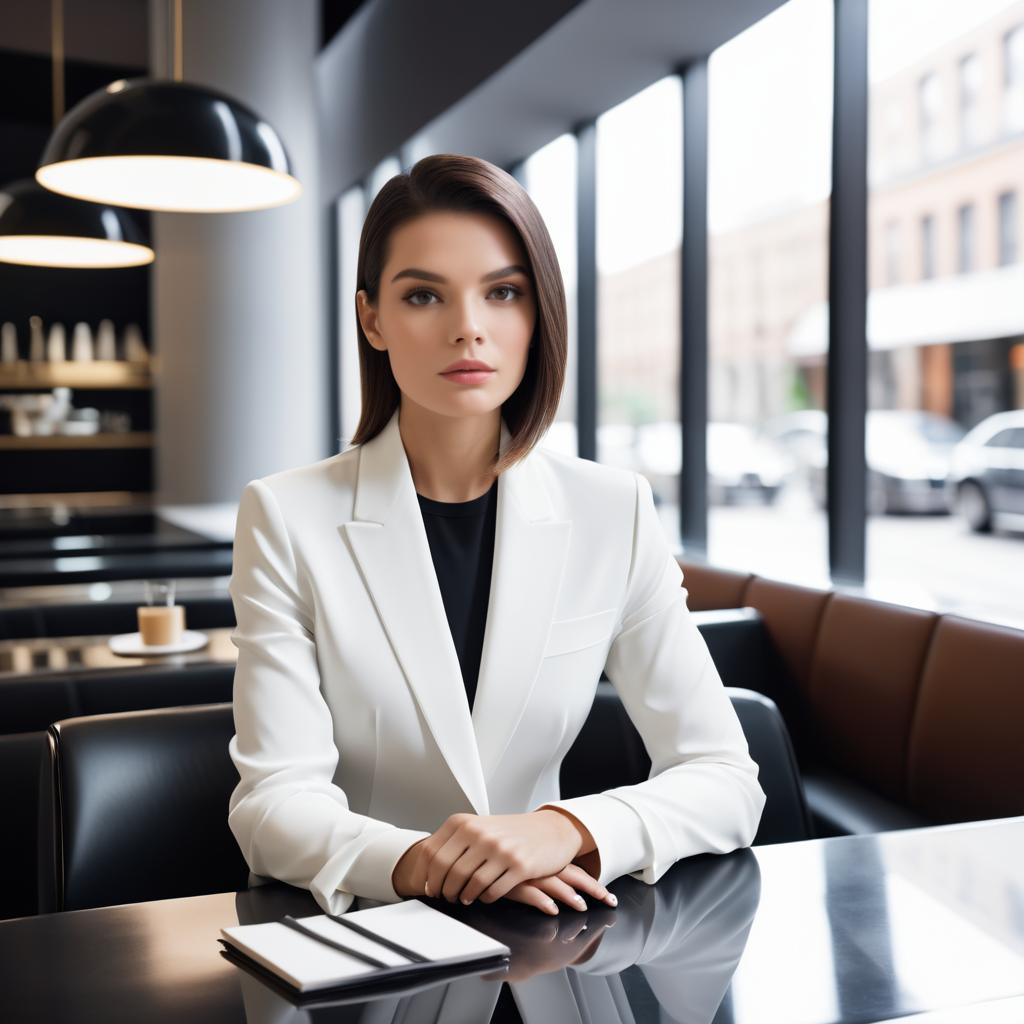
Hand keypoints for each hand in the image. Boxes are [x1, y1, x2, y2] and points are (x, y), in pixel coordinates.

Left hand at [419, 811, 582, 904]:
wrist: (550, 829)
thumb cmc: (511, 832)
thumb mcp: (479, 826)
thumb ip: (455, 843)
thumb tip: (428, 870)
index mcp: (465, 823)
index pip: (433, 854)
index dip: (427, 876)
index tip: (429, 887)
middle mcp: (480, 833)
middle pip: (448, 872)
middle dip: (444, 890)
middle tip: (447, 897)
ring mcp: (500, 849)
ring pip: (469, 884)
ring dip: (463, 897)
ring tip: (464, 898)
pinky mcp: (520, 866)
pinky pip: (492, 892)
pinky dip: (484, 898)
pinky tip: (484, 896)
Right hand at [497, 861, 617, 915]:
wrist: (478, 848)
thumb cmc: (504, 853)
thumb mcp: (525, 858)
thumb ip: (542, 869)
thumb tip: (561, 886)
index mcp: (546, 857)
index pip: (576, 870)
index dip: (594, 883)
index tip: (609, 896)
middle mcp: (540, 863)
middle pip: (572, 875)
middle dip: (592, 889)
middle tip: (608, 901)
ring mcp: (526, 872)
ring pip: (553, 883)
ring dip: (569, 895)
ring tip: (581, 906)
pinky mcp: (510, 882)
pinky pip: (529, 892)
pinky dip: (542, 901)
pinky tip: (552, 909)